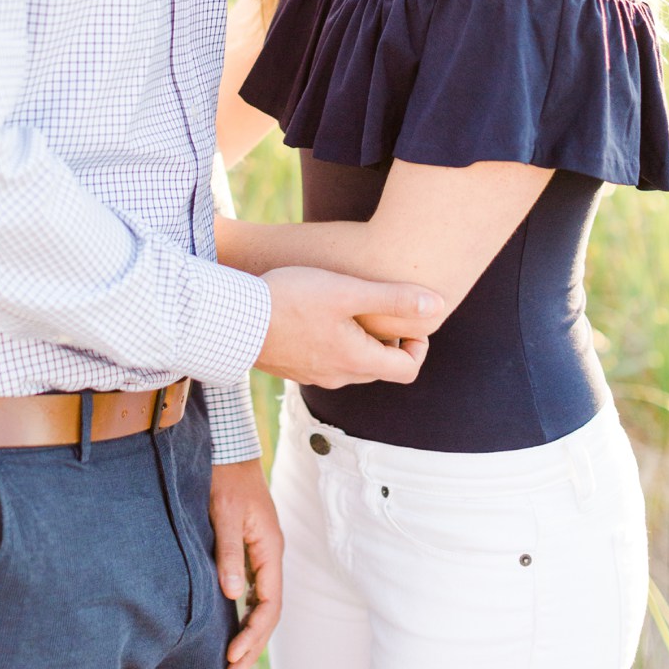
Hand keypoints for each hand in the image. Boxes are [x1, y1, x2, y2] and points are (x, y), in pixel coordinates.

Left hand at [209, 459, 281, 668]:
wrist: (227, 450)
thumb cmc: (225, 478)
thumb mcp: (225, 514)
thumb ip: (229, 553)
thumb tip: (233, 594)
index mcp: (270, 551)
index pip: (269, 605)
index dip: (253, 634)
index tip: (232, 655)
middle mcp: (270, 557)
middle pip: (268, 613)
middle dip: (252, 645)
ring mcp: (262, 555)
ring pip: (262, 604)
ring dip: (249, 634)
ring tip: (231, 661)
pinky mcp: (249, 550)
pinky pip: (254, 591)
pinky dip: (245, 614)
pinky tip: (232, 625)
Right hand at [257, 265, 442, 387]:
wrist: (231, 318)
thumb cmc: (290, 301)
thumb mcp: (346, 292)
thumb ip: (393, 299)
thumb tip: (437, 304)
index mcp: (358, 361)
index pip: (408, 369)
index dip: (418, 346)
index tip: (407, 322)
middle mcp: (338, 376)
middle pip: (379, 368)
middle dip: (386, 342)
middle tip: (375, 309)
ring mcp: (311, 375)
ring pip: (349, 365)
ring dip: (356, 343)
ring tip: (342, 309)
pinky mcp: (289, 368)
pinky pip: (321, 361)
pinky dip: (328, 344)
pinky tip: (311, 317)